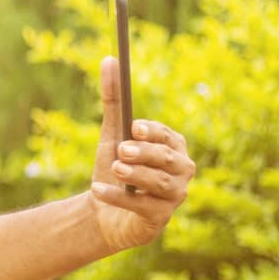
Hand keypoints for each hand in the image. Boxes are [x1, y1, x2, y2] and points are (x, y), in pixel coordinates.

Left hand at [88, 57, 195, 251]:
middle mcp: (181, 172)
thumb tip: (110, 59)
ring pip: (161, 184)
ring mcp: (173, 197)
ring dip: (137, 175)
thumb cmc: (114, 169)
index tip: (134, 127)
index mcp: (173, 149)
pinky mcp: (158, 219)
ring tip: (115, 167)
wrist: (102, 211)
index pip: (169, 137)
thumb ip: (113, 101)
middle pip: (169, 160)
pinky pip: (142, 208)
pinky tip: (98, 190)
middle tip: (122, 149)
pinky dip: (120, 198)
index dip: (154, 133)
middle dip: (147, 153)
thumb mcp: (111, 133)